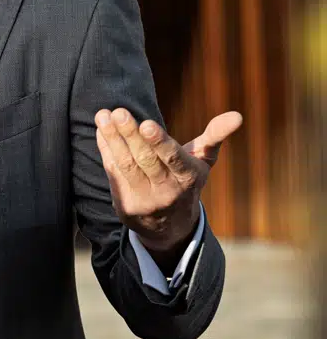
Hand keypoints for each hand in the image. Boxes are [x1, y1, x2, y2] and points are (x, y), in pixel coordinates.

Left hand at [94, 107, 242, 257]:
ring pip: (126, 166)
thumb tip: (237, 115)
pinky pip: (113, 173)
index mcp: (189, 178)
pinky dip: (105, 150)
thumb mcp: (202, 162)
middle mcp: (168, 191)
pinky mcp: (126, 206)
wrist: (169, 226)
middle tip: (119, 112)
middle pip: (145, 160)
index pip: (173, 158)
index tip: (146, 123)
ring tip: (103, 116)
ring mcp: (145, 200)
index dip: (159, 142)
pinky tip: (101, 130)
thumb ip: (215, 137)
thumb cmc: (185, 181)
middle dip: (131, 135)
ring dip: (113, 139)